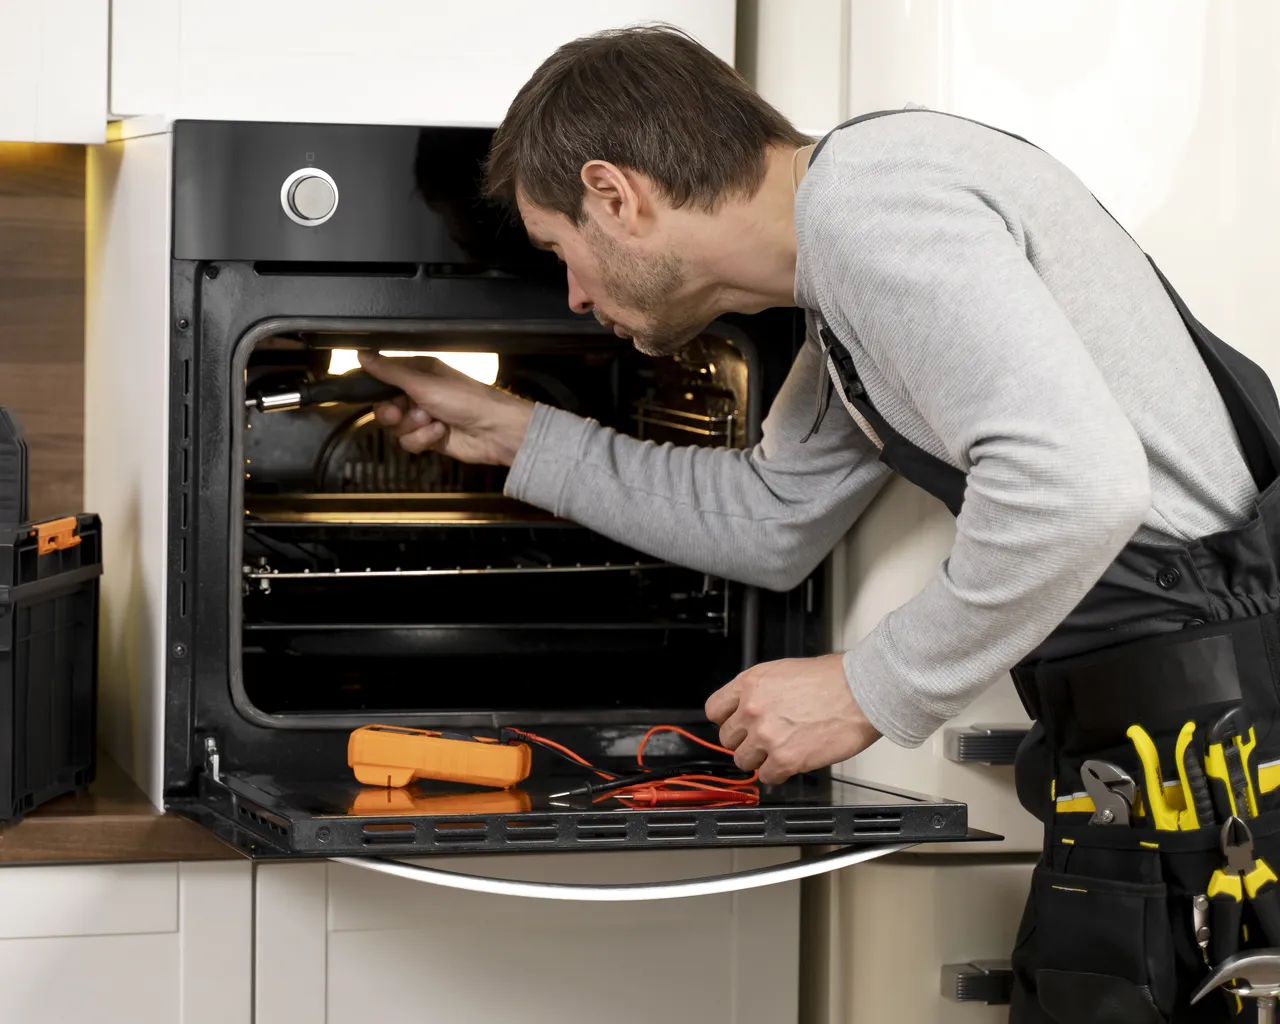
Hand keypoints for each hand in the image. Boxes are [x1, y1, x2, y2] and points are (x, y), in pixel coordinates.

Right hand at [358, 351, 534, 465]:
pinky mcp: (430, 438)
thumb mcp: (423, 383)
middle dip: (392, 413)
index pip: (384, 378)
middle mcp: (420, 394)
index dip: (376, 388)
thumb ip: (390, 372)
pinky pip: (409, 442)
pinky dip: (423, 439)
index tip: (371, 393)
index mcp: (419, 373)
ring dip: (412, 427)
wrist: (494, 431)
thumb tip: (361, 354)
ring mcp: (424, 417)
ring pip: (397, 427)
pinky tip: (440, 433)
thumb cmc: (465, 399)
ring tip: (432, 421)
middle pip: (386, 406)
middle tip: (398, 413)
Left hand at [705, 654, 880, 784]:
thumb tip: (751, 707)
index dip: (727, 720)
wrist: (861, 691)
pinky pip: (767, 776)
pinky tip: (792, 762)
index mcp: (750, 683)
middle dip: (745, 740)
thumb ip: (761, 691)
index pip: (714, 710)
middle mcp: (752, 709)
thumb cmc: (834, 678)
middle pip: (727, 738)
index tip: (736, 726)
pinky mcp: (785, 760)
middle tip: (764, 739)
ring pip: (743, 760)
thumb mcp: (784, 671)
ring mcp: (766, 736)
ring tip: (780, 751)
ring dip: (759, 759)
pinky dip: (778, 773)